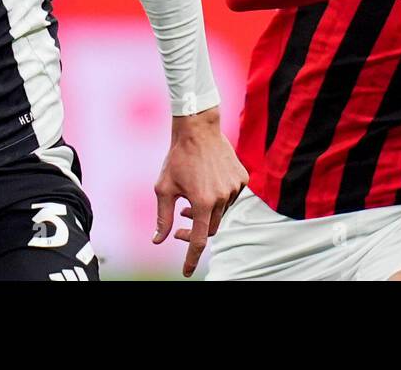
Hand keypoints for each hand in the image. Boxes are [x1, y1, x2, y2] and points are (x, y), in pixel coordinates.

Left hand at [152, 107, 248, 276]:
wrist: (198, 129)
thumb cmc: (178, 158)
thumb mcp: (164, 189)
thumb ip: (162, 218)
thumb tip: (157, 241)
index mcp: (202, 202)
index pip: (197, 241)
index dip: (190, 258)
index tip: (187, 272)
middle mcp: (222, 198)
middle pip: (210, 228)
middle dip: (194, 228)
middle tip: (181, 217)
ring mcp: (235, 188)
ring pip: (220, 212)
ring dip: (206, 210)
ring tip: (192, 195)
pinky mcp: (243, 179)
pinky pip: (231, 197)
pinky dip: (219, 197)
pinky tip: (208, 182)